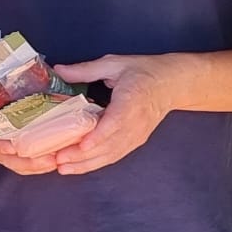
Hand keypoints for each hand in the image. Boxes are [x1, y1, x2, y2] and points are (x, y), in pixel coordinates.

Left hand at [49, 54, 175, 173]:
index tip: (83, 145)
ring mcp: (137, 135)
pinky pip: (115, 156)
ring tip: (64, 168)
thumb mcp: (114, 63)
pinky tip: (79, 166)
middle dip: (84, 155)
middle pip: (110, 144)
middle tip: (59, 159)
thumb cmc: (144, 71)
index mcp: (131, 100)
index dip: (99, 136)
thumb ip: (86, 70)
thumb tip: (59, 70)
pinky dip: (97, 163)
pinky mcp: (135, 142)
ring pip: (111, 154)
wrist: (172, 84)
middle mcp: (136, 123)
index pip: (116, 122)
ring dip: (87, 164)